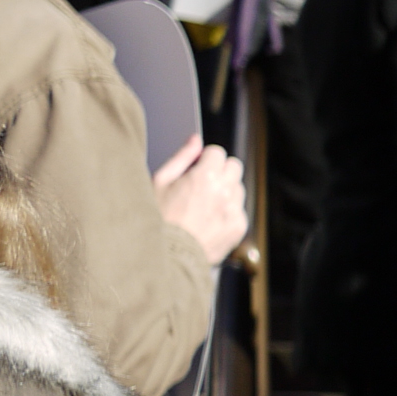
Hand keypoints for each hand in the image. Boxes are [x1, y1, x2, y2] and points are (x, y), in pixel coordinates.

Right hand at [153, 136, 247, 263]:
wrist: (167, 255)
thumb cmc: (157, 218)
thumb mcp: (160, 181)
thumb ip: (182, 157)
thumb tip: (196, 140)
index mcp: (205, 176)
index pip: (217, 152)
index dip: (205, 159)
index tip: (196, 168)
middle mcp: (225, 191)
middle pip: (233, 166)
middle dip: (220, 170)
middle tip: (202, 183)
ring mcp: (234, 210)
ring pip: (238, 188)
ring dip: (225, 190)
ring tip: (202, 204)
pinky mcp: (239, 226)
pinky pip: (239, 210)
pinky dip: (228, 211)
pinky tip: (209, 219)